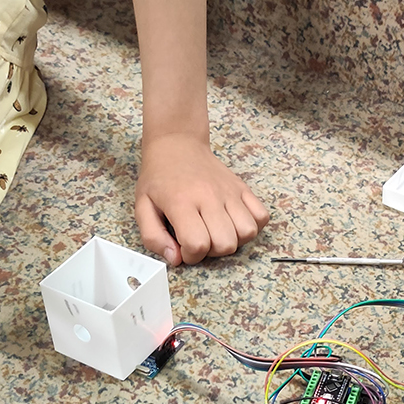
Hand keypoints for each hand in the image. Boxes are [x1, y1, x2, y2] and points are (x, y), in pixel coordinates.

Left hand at [134, 132, 269, 264]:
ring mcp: (229, 192)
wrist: (177, 144)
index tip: (184, 246)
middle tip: (201, 238)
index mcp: (181, 202)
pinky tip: (234, 223)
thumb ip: (153, 237)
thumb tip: (176, 258)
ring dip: (234, 240)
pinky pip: (261, 216)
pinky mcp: (242, 188)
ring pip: (247, 232)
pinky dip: (252, 226)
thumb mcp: (142, 206)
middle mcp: (209, 197)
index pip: (197, 244)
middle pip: (226, 244)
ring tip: (218, 231)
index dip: (191, 255)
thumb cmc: (159, 177)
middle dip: (213, 251)